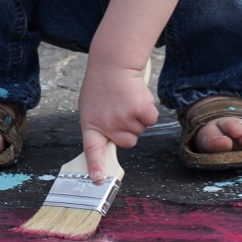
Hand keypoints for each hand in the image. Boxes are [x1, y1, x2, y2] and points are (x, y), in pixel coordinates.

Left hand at [78, 60, 158, 182]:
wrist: (113, 63)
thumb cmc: (102, 85)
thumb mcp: (90, 107)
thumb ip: (99, 126)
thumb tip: (107, 145)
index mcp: (91, 124)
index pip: (92, 150)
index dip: (96, 165)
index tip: (98, 178)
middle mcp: (107, 124)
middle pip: (128, 142)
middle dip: (128, 129)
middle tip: (120, 109)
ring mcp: (124, 118)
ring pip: (140, 130)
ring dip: (137, 116)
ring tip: (126, 99)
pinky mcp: (140, 109)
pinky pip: (151, 120)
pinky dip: (149, 110)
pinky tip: (137, 97)